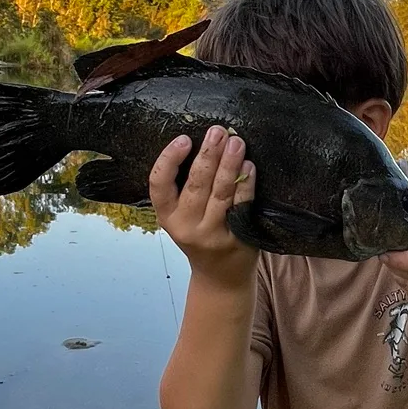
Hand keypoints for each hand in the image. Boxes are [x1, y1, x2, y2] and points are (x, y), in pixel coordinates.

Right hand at [149, 125, 256, 287]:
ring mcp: (213, 234)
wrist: (221, 277)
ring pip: (221, 192)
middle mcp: (187, 226)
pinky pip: (242, 205)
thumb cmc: (200, 237)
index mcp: (167, 216)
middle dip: (208, 154)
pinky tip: (249, 167)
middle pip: (196, 184)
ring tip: (236, 142)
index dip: (169, 159)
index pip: (159, 184)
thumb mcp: (181, 217)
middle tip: (218, 131)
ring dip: (229, 164)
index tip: (184, 138)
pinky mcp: (237, 237)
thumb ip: (184, 187)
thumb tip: (202, 142)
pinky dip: (246, 184)